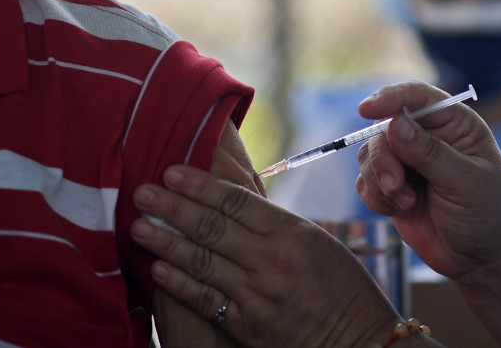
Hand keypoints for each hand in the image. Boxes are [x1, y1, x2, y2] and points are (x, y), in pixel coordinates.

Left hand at [130, 165, 402, 347]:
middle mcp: (273, 260)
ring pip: (202, 261)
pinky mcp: (249, 326)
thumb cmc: (341, 288)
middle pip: (213, 226)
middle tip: (142, 190)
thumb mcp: (316, 244)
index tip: (171, 170)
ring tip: (139, 225)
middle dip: (173, 206)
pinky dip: (179, 282)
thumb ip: (275, 226)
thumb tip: (231, 203)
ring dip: (166, 241)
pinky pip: (205, 299)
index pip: (237, 200)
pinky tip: (157, 267)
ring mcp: (259, 295)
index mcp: (293, 232)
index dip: (200, 184)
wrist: (361, 343)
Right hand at [355, 81, 500, 282]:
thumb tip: (394, 123)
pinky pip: (364, 182)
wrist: (483, 261)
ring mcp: (407, 162)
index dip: (390, 98)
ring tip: (406, 203)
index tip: (367, 110)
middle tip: (397, 188)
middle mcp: (427, 137)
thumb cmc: (488, 216)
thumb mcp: (466, 182)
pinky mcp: (391, 187)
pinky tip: (402, 211)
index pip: (417, 97)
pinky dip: (376, 198)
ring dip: (380, 182)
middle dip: (384, 160)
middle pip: (384, 129)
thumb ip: (430, 153)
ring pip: (369, 155)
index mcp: (454, 124)